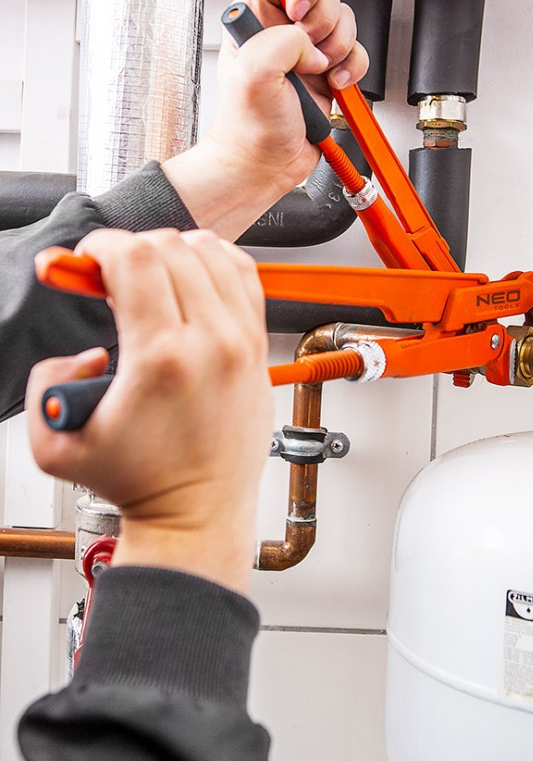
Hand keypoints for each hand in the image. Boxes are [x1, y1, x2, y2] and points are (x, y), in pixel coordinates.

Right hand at [26, 228, 272, 593]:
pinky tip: (193, 278)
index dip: (101, 247)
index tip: (88, 261)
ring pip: (213, 252)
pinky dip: (216, 263)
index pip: (136, 258)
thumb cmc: (140, 482)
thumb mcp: (57, 444)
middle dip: (131, 249)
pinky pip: (246, 276)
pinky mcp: (259, 347)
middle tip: (112, 276)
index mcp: (162, 358)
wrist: (197, 513)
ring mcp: (242, 342)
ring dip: (174, 252)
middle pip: (172, 247)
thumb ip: (45, 384)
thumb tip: (86, 352)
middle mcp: (212, 343)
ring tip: (152, 277)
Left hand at [163, 0, 367, 239]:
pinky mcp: (329, 72)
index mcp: (256, 17)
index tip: (299, 12)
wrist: (263, 165)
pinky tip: (335, 87)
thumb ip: (282, 42)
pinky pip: (357, 54)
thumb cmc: (248, 128)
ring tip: (322, 75)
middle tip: (310, 52)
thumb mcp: (254, 75)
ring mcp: (309, 51)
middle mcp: (284, 28)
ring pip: (345, 23)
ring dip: (342, 48)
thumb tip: (310, 44)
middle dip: (326, 22)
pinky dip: (354, 70)